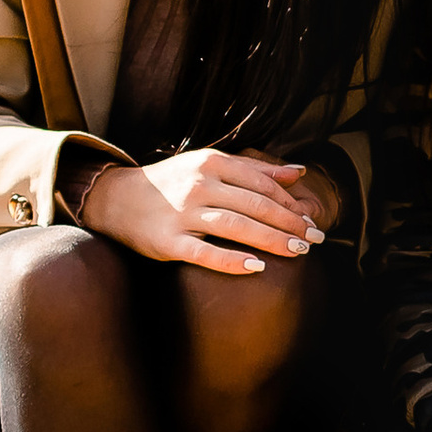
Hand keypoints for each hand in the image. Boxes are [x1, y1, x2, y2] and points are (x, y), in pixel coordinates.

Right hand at [81, 147, 330, 269]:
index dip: (290, 204)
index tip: (311, 221)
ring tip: (298, 253)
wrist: (117, 198)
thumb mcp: (210, 165)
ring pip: (236, 227)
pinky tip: (257, 268)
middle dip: (290, 224)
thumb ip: (255, 169)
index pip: (262, 184)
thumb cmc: (172, 182)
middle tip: (315, 240)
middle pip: (255, 206)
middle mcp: (199, 185)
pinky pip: (205, 253)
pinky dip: (232, 261)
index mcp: (212, 164)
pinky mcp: (168, 241)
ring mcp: (182, 213)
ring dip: (272, 240)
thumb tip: (300, 172)